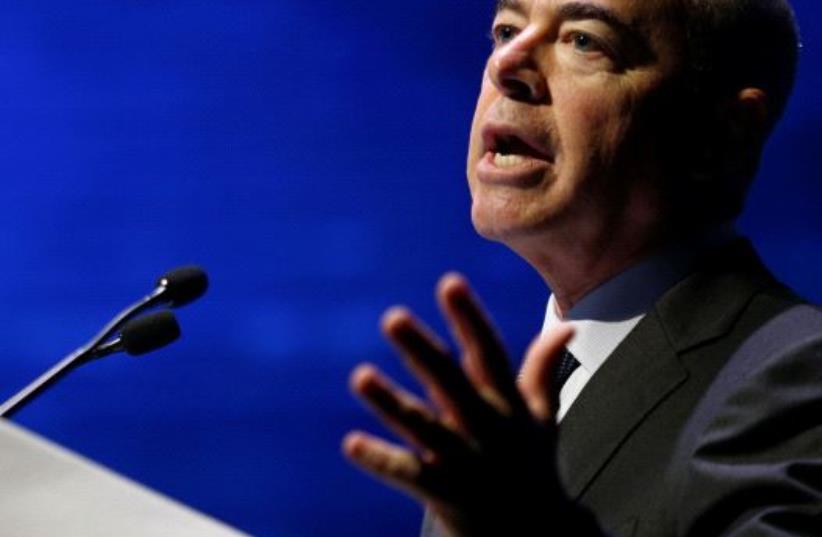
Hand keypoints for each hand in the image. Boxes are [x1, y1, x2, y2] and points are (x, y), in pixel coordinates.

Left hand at [343, 273, 594, 536]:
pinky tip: (351, 443)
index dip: (469, 319)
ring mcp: (465, 461)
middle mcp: (486, 427)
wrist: (538, 534)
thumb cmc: (534, 467)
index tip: (450, 282)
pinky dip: (380, 460)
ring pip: (423, 427)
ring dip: (392, 402)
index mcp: (507, 404)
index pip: (488, 353)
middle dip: (423, 351)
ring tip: (359, 376)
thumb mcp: (543, 417)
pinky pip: (408, 474)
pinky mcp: (445, 493)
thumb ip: (543, 369)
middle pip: (451, 383)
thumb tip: (566, 325)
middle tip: (392, 317)